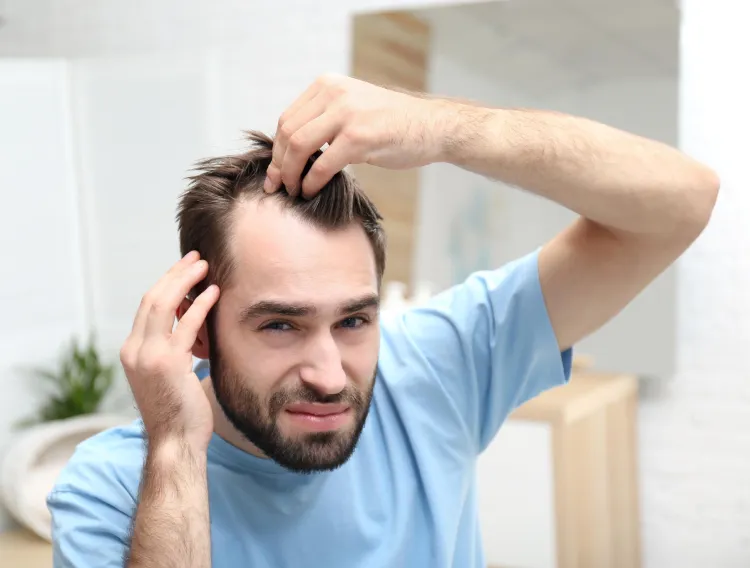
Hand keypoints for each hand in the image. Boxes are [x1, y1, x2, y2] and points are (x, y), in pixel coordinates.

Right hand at [120, 251, 219, 451]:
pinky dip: (200, 306)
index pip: (147, 307)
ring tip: (204, 267)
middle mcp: (134, 350)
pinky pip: (186, 326)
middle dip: (175, 275)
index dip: (166, 284)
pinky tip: (214, 293)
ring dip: (185, 281)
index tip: (184, 270)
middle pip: (153, 299)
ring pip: (164, 305)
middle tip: (195, 258)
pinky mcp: (168, 364)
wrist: (175, 443)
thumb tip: (192, 329)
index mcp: (132, 351)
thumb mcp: (168, 375)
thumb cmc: (179, 412)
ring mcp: (148, 356)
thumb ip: (173, 350)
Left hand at [265, 74, 449, 197]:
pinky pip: (322, 164)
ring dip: (291, 174)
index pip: (288, 118)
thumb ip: (325, 118)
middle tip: (278, 187)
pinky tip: (311, 192)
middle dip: (279, 165)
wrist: (432, 126)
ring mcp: (347, 114)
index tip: (276, 172)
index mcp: (328, 85)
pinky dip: (311, 182)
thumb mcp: (354, 107)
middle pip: (288, 133)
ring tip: (294, 191)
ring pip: (299, 147)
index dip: (277, 150)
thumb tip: (291, 148)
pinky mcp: (359, 137)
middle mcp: (334, 93)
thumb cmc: (393, 124)